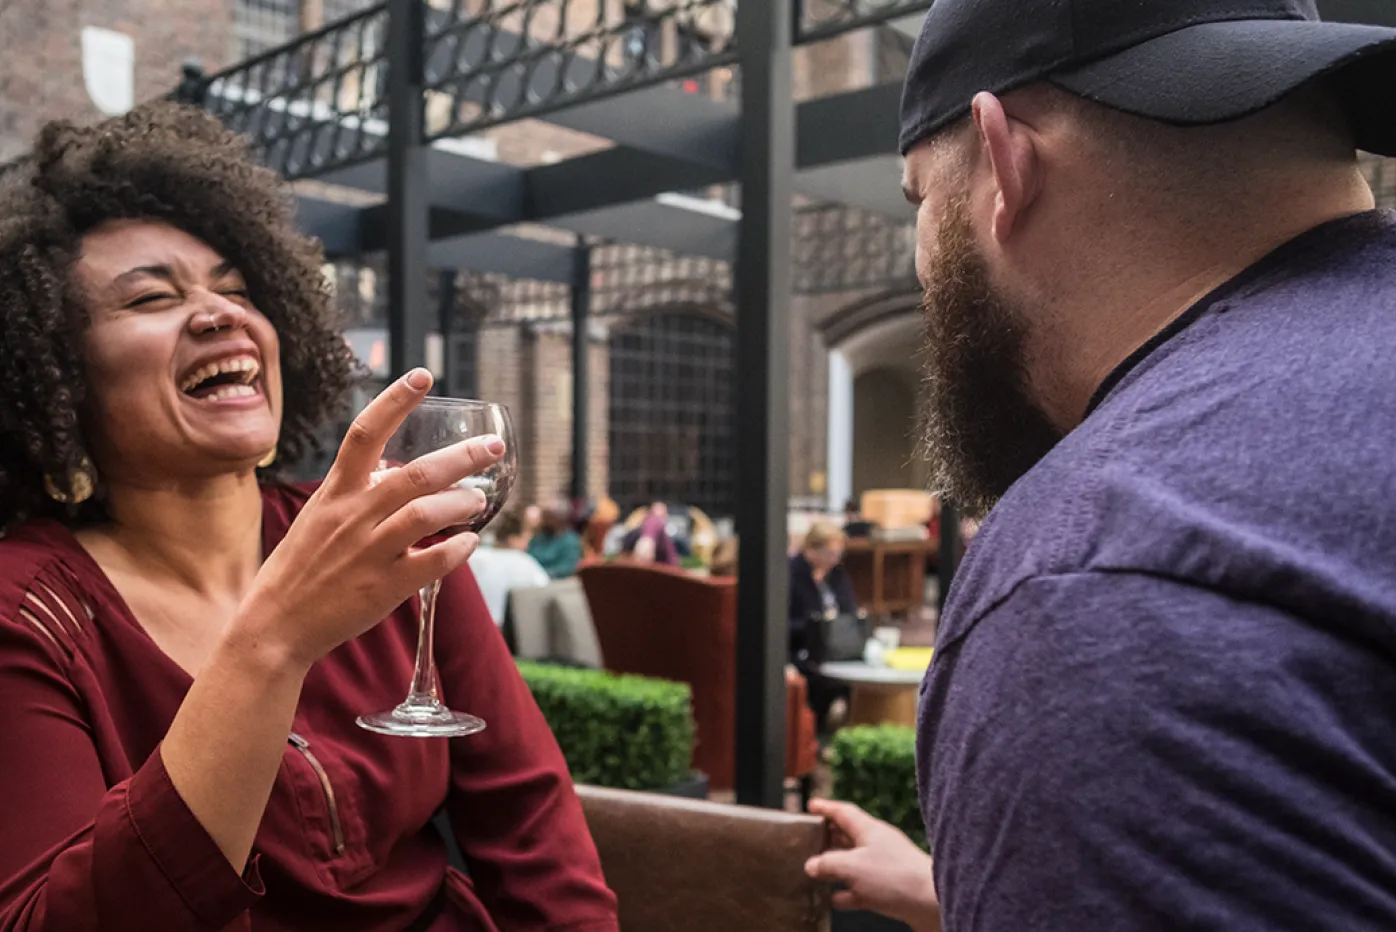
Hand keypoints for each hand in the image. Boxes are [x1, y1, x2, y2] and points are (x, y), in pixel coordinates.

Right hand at [232, 369, 502, 667]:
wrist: (276, 624)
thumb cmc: (302, 567)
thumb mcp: (320, 517)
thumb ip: (357, 492)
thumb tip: (395, 470)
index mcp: (335, 493)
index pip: (364, 433)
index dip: (395, 401)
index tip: (423, 375)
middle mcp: (353, 516)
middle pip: (416, 474)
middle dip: (462, 457)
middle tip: (493, 447)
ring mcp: (369, 551)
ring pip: (425, 513)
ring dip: (462, 503)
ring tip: (479, 500)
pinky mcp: (384, 586)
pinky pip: (433, 561)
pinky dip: (458, 549)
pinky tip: (469, 543)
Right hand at [805, 799, 940, 931]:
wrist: (931, 903)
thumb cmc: (894, 877)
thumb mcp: (852, 866)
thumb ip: (828, 864)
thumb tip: (811, 865)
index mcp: (870, 830)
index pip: (844, 812)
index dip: (826, 808)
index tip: (811, 805)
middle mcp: (878, 845)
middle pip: (848, 836)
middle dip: (828, 838)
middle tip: (809, 840)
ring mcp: (885, 867)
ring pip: (854, 864)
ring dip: (835, 868)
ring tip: (815, 873)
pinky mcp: (890, 889)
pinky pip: (862, 888)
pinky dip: (847, 892)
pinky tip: (834, 899)